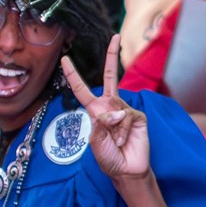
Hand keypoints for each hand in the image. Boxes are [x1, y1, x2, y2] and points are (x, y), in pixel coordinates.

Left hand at [62, 35, 149, 181]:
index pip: (82, 89)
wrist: (127, 170)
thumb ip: (100, 124)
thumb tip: (116, 112)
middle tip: (116, 36)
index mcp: (95, 111)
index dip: (73, 74)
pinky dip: (124, 131)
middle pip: (112, 76)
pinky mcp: (139, 116)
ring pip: (117, 108)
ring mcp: (126, 110)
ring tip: (117, 142)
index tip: (66, 59)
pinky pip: (128, 117)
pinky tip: (125, 140)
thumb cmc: (108, 158)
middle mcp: (110, 106)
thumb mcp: (94, 142)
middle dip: (113, 56)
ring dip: (115, 128)